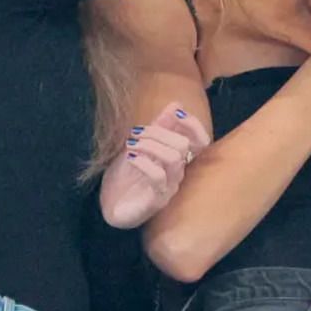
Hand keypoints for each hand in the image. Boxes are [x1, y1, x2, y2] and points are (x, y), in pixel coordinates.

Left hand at [99, 101, 212, 229]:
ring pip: (173, 158)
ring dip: (150, 145)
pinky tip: (130, 157)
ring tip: (130, 144)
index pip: (201, 142)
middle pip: (183, 145)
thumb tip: (176, 105)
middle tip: (135, 132)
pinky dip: (144, 162)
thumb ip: (159, 128)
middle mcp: (179, 174)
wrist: (109, 206)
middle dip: (158, 132)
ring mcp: (170, 188)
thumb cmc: (126, 177)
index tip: (176, 114)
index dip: (193, 126)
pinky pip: (158, 177)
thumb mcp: (140, 146)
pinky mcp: (157, 201)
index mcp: (179, 160)